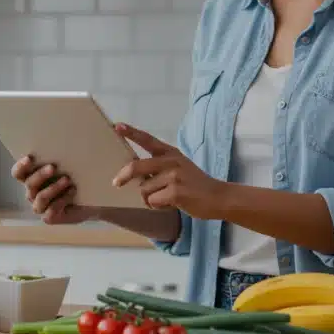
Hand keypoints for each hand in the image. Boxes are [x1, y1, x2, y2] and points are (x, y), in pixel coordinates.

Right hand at [11, 156, 98, 224]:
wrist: (90, 203)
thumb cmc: (76, 181)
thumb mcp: (67, 168)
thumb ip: (59, 161)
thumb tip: (63, 145)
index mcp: (32, 179)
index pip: (18, 173)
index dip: (21, 166)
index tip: (30, 157)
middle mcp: (32, 194)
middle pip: (29, 184)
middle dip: (40, 175)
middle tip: (53, 167)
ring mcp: (40, 207)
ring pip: (40, 197)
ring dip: (53, 187)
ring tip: (67, 179)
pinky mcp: (49, 218)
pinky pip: (51, 210)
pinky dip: (62, 199)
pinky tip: (73, 191)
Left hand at [112, 123, 228, 219]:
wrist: (217, 197)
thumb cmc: (193, 184)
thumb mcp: (179, 166)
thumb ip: (159, 165)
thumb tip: (134, 174)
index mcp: (171, 152)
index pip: (148, 140)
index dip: (131, 133)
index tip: (117, 126)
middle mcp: (171, 161)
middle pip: (137, 167)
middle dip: (124, 176)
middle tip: (116, 183)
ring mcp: (174, 176)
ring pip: (144, 189)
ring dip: (149, 199)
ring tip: (165, 198)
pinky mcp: (175, 192)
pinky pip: (152, 201)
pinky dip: (157, 207)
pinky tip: (170, 204)